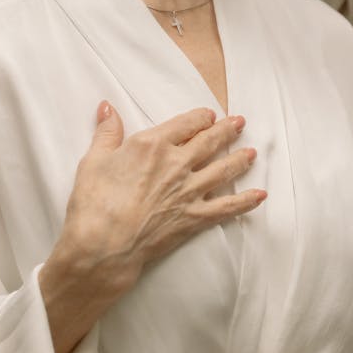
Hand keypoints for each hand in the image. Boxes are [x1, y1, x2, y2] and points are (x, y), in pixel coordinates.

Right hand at [39, 102, 265, 352]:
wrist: (104, 245)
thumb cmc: (94, 203)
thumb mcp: (93, 160)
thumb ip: (107, 132)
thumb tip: (108, 108)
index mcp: (152, 145)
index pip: (185, 123)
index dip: (200, 118)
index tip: (208, 115)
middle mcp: (176, 164)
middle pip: (209, 142)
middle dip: (227, 131)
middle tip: (240, 123)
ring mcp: (189, 191)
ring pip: (223, 170)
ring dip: (240, 160)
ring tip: (252, 153)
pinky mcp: (194, 218)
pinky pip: (227, 207)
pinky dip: (245, 202)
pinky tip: (259, 196)